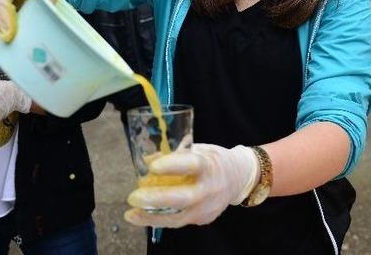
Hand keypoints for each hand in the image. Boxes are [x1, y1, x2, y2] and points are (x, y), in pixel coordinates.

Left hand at [124, 144, 258, 227]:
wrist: (239, 178)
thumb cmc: (213, 160)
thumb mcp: (198, 149)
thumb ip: (174, 155)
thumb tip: (146, 160)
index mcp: (209, 165)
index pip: (192, 165)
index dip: (172, 165)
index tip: (153, 166)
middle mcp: (210, 189)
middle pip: (183, 198)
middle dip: (156, 199)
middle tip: (133, 197)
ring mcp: (208, 208)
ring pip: (178, 217)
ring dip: (151, 216)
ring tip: (131, 214)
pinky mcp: (203, 219)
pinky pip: (179, 220)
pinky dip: (160, 219)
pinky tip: (143, 216)